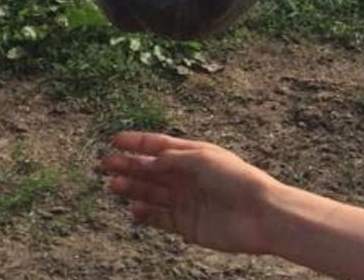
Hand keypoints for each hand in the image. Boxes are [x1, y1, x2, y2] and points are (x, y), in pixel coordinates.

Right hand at [100, 131, 278, 254]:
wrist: (258, 215)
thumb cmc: (236, 179)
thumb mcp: (203, 160)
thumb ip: (174, 159)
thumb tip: (149, 159)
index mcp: (193, 154)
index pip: (159, 145)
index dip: (137, 142)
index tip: (114, 140)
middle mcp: (187, 176)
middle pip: (151, 170)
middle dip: (128, 165)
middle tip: (104, 164)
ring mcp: (186, 200)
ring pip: (152, 193)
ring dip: (132, 188)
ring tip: (113, 186)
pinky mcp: (187, 224)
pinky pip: (161, 218)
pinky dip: (146, 214)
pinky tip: (133, 209)